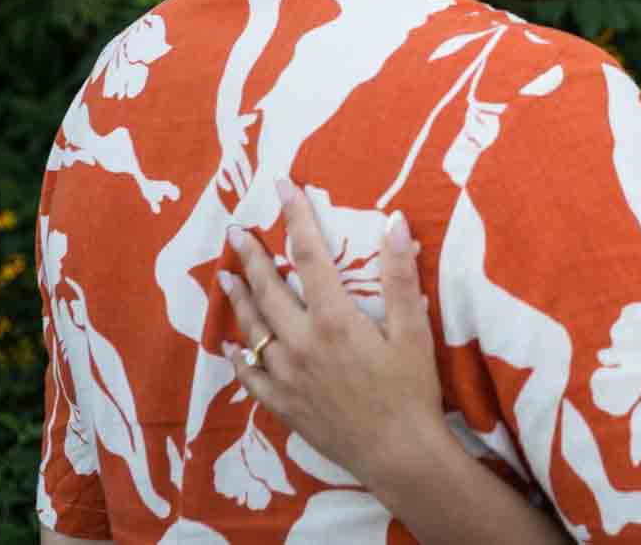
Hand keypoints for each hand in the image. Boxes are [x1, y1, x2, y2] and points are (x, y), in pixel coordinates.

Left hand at [220, 181, 447, 487]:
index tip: (283, 187)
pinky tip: (229, 343)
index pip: (309, 255)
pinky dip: (237, 355)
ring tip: (225, 275)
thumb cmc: (412, 389)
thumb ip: (400, 275)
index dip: (296, 217)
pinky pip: (249, 375)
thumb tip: (395, 221)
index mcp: (334, 319)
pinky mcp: (283, 403)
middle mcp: (301, 343)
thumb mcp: (414, 329)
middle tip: (235, 230)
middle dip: (251, 254)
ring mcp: (287, 376)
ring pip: (252, 328)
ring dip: (239, 298)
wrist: (397, 453)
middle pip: (269, 288)